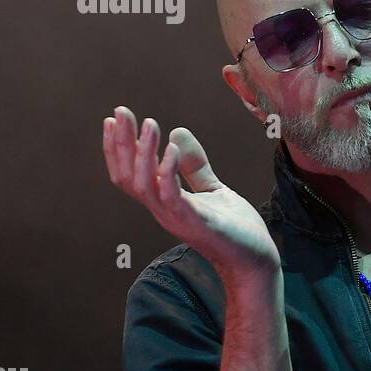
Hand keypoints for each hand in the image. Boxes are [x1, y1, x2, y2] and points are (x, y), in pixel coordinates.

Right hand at [102, 106, 279, 277]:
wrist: (256, 259)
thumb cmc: (234, 227)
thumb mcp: (213, 189)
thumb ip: (194, 165)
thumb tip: (177, 132)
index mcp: (164, 203)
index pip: (128, 175)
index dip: (117, 149)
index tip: (113, 120)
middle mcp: (163, 211)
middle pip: (128, 177)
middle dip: (122, 143)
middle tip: (120, 112)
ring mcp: (177, 219)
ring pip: (144, 186)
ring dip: (143, 153)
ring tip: (149, 123)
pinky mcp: (197, 223)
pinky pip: (172, 197)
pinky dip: (168, 171)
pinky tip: (171, 148)